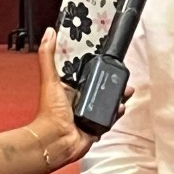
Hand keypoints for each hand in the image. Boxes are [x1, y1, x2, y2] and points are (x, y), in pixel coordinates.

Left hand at [29, 29, 131, 164]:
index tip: (106, 60)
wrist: (56, 140)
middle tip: (121, 76)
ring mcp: (88, 114)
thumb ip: (48, 56)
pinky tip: (120, 107)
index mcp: (69, 88)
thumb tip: (48, 33)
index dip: (96, 68)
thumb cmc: (49, 114)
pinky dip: (116, 113)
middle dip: (112, 82)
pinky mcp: (95, 126)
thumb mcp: (50, 79)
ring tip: (126, 90)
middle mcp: (79, 100)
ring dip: (118, 96)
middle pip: (100, 87)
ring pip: (108, 102)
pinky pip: (110, 118)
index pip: (85, 74)